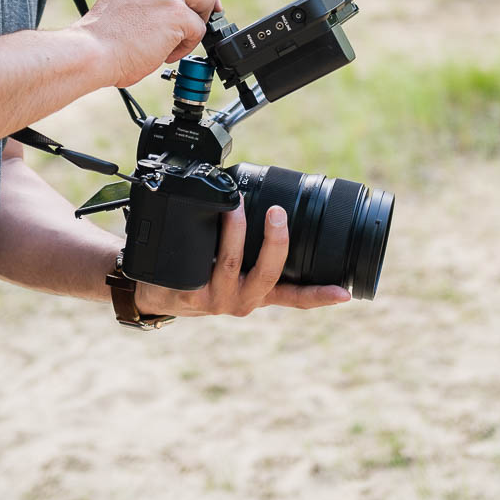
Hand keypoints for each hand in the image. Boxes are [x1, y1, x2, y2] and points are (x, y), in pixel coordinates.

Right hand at [73, 0, 219, 87]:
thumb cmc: (107, 32)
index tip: (194, 5)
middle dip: (206, 0)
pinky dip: (185, 46)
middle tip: (197, 21)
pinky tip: (164, 52)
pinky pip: (199, 30)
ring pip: (207, 2)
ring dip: (195, 24)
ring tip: (172, 39)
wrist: (91, 51)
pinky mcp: (176, 13)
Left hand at [133, 199, 351, 317]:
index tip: (343, 292)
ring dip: (236, 231)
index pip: (295, 298)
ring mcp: (216, 299)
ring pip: (231, 264)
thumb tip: (273, 199)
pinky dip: (208, 239)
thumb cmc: (201, 273)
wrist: (157, 292)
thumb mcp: (234, 268)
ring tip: (237, 205)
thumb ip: (254, 249)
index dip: (319, 295)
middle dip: (276, 242)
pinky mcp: (190, 293)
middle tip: (279, 213)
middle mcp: (241, 301)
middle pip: (267, 274)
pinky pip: (201, 264)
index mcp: (258, 294)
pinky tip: (208, 221)